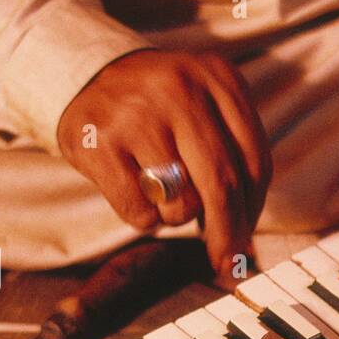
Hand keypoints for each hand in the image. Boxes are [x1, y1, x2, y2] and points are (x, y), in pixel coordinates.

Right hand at [57, 49, 271, 276]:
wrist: (84, 74)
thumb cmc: (158, 109)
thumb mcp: (204, 108)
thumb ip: (233, 159)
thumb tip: (245, 243)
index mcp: (218, 78)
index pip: (254, 162)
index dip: (254, 211)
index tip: (247, 241)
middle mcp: (180, 89)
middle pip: (222, 185)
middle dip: (228, 235)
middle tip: (227, 263)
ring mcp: (137, 114)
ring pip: (181, 204)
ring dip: (177, 216)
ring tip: (162, 191)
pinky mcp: (99, 142)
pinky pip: (140, 211)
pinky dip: (144, 217)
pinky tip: (135, 190)